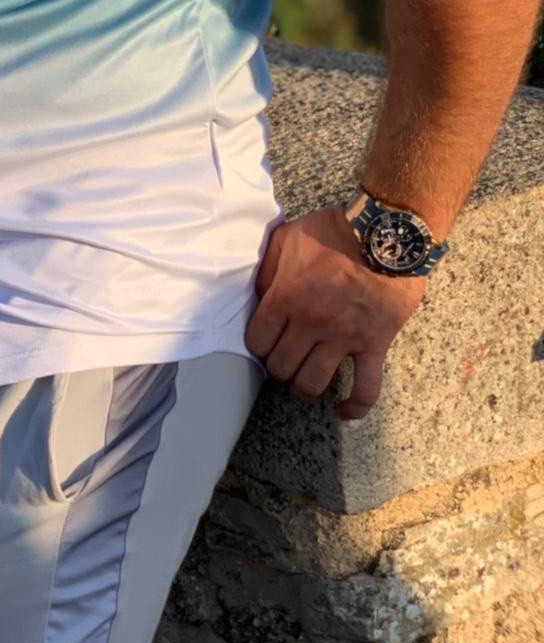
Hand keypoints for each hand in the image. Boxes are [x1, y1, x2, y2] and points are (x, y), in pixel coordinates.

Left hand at [244, 205, 425, 421]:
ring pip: (313, 383)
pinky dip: (355, 407)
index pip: (257, 341)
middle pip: (282, 366)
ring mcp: (343, 338)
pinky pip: (366, 388)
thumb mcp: (287, 238)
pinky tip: (344, 412)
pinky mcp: (375, 344)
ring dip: (304, 389)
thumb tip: (258, 293)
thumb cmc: (334, 230)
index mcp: (286, 297)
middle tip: (285, 359)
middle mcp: (311, 323)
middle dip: (279, 367)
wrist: (385, 231)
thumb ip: (267, 268)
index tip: (264, 341)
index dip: (257, 345)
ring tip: (303, 384)